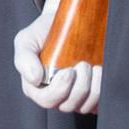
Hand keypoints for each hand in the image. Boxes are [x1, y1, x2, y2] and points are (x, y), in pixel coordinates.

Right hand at [14, 0, 100, 114]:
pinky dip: (104, 91)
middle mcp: (55, 95)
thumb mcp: (27, 39)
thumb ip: (24, 58)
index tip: (69, 70)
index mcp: (36, 87)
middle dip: (80, 87)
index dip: (60, 90)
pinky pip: (99, 105)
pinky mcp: (92, 95)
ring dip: (95, 88)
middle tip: (84, 64)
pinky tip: (103, 74)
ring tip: (96, 67)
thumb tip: (34, 79)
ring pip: (86, 106)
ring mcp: (75, 97)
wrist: (70, 22)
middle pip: (68, 106)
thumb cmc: (44, 32)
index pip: (47, 101)